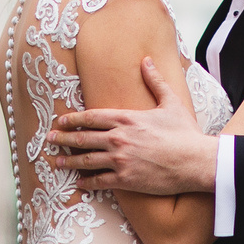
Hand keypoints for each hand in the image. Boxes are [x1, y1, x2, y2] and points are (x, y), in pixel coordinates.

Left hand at [47, 59, 216, 193]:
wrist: (195, 161)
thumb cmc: (184, 132)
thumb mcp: (170, 102)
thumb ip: (155, 81)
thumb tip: (146, 61)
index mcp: (127, 118)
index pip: (92, 117)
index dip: (73, 119)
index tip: (61, 120)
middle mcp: (119, 138)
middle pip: (83, 138)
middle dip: (63, 138)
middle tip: (49, 139)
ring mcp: (120, 160)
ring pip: (86, 160)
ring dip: (69, 161)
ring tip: (57, 161)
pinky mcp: (125, 179)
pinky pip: (99, 181)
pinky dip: (86, 182)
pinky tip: (78, 183)